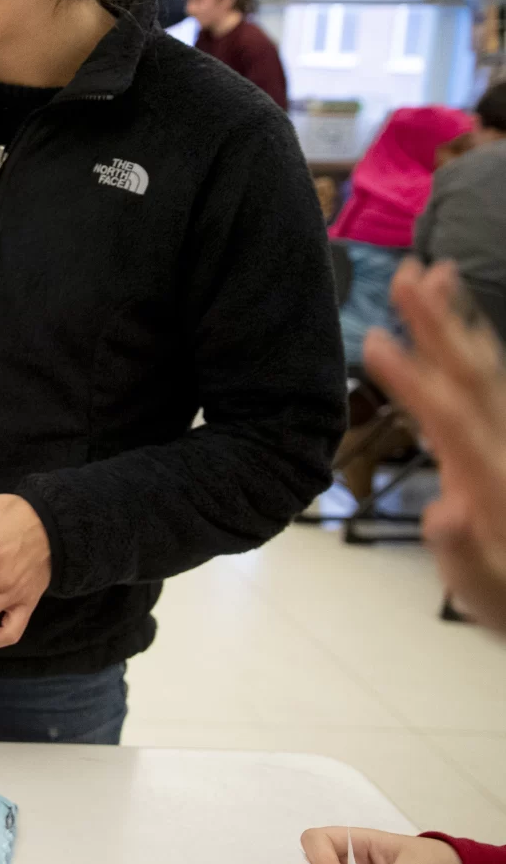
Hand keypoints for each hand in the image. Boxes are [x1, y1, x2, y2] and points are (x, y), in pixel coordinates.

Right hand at [365, 259, 505, 629]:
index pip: (449, 419)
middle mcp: (504, 449)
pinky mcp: (505, 444)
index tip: (371, 340)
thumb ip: (465, 553)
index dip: (411, 380)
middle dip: (437, 323)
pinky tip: (460, 323)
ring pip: (486, 369)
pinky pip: (491, 381)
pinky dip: (474, 344)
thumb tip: (443, 513)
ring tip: (436, 269)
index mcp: (491, 481)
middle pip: (471, 376)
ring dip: (458, 319)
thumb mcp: (488, 594)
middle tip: (408, 271)